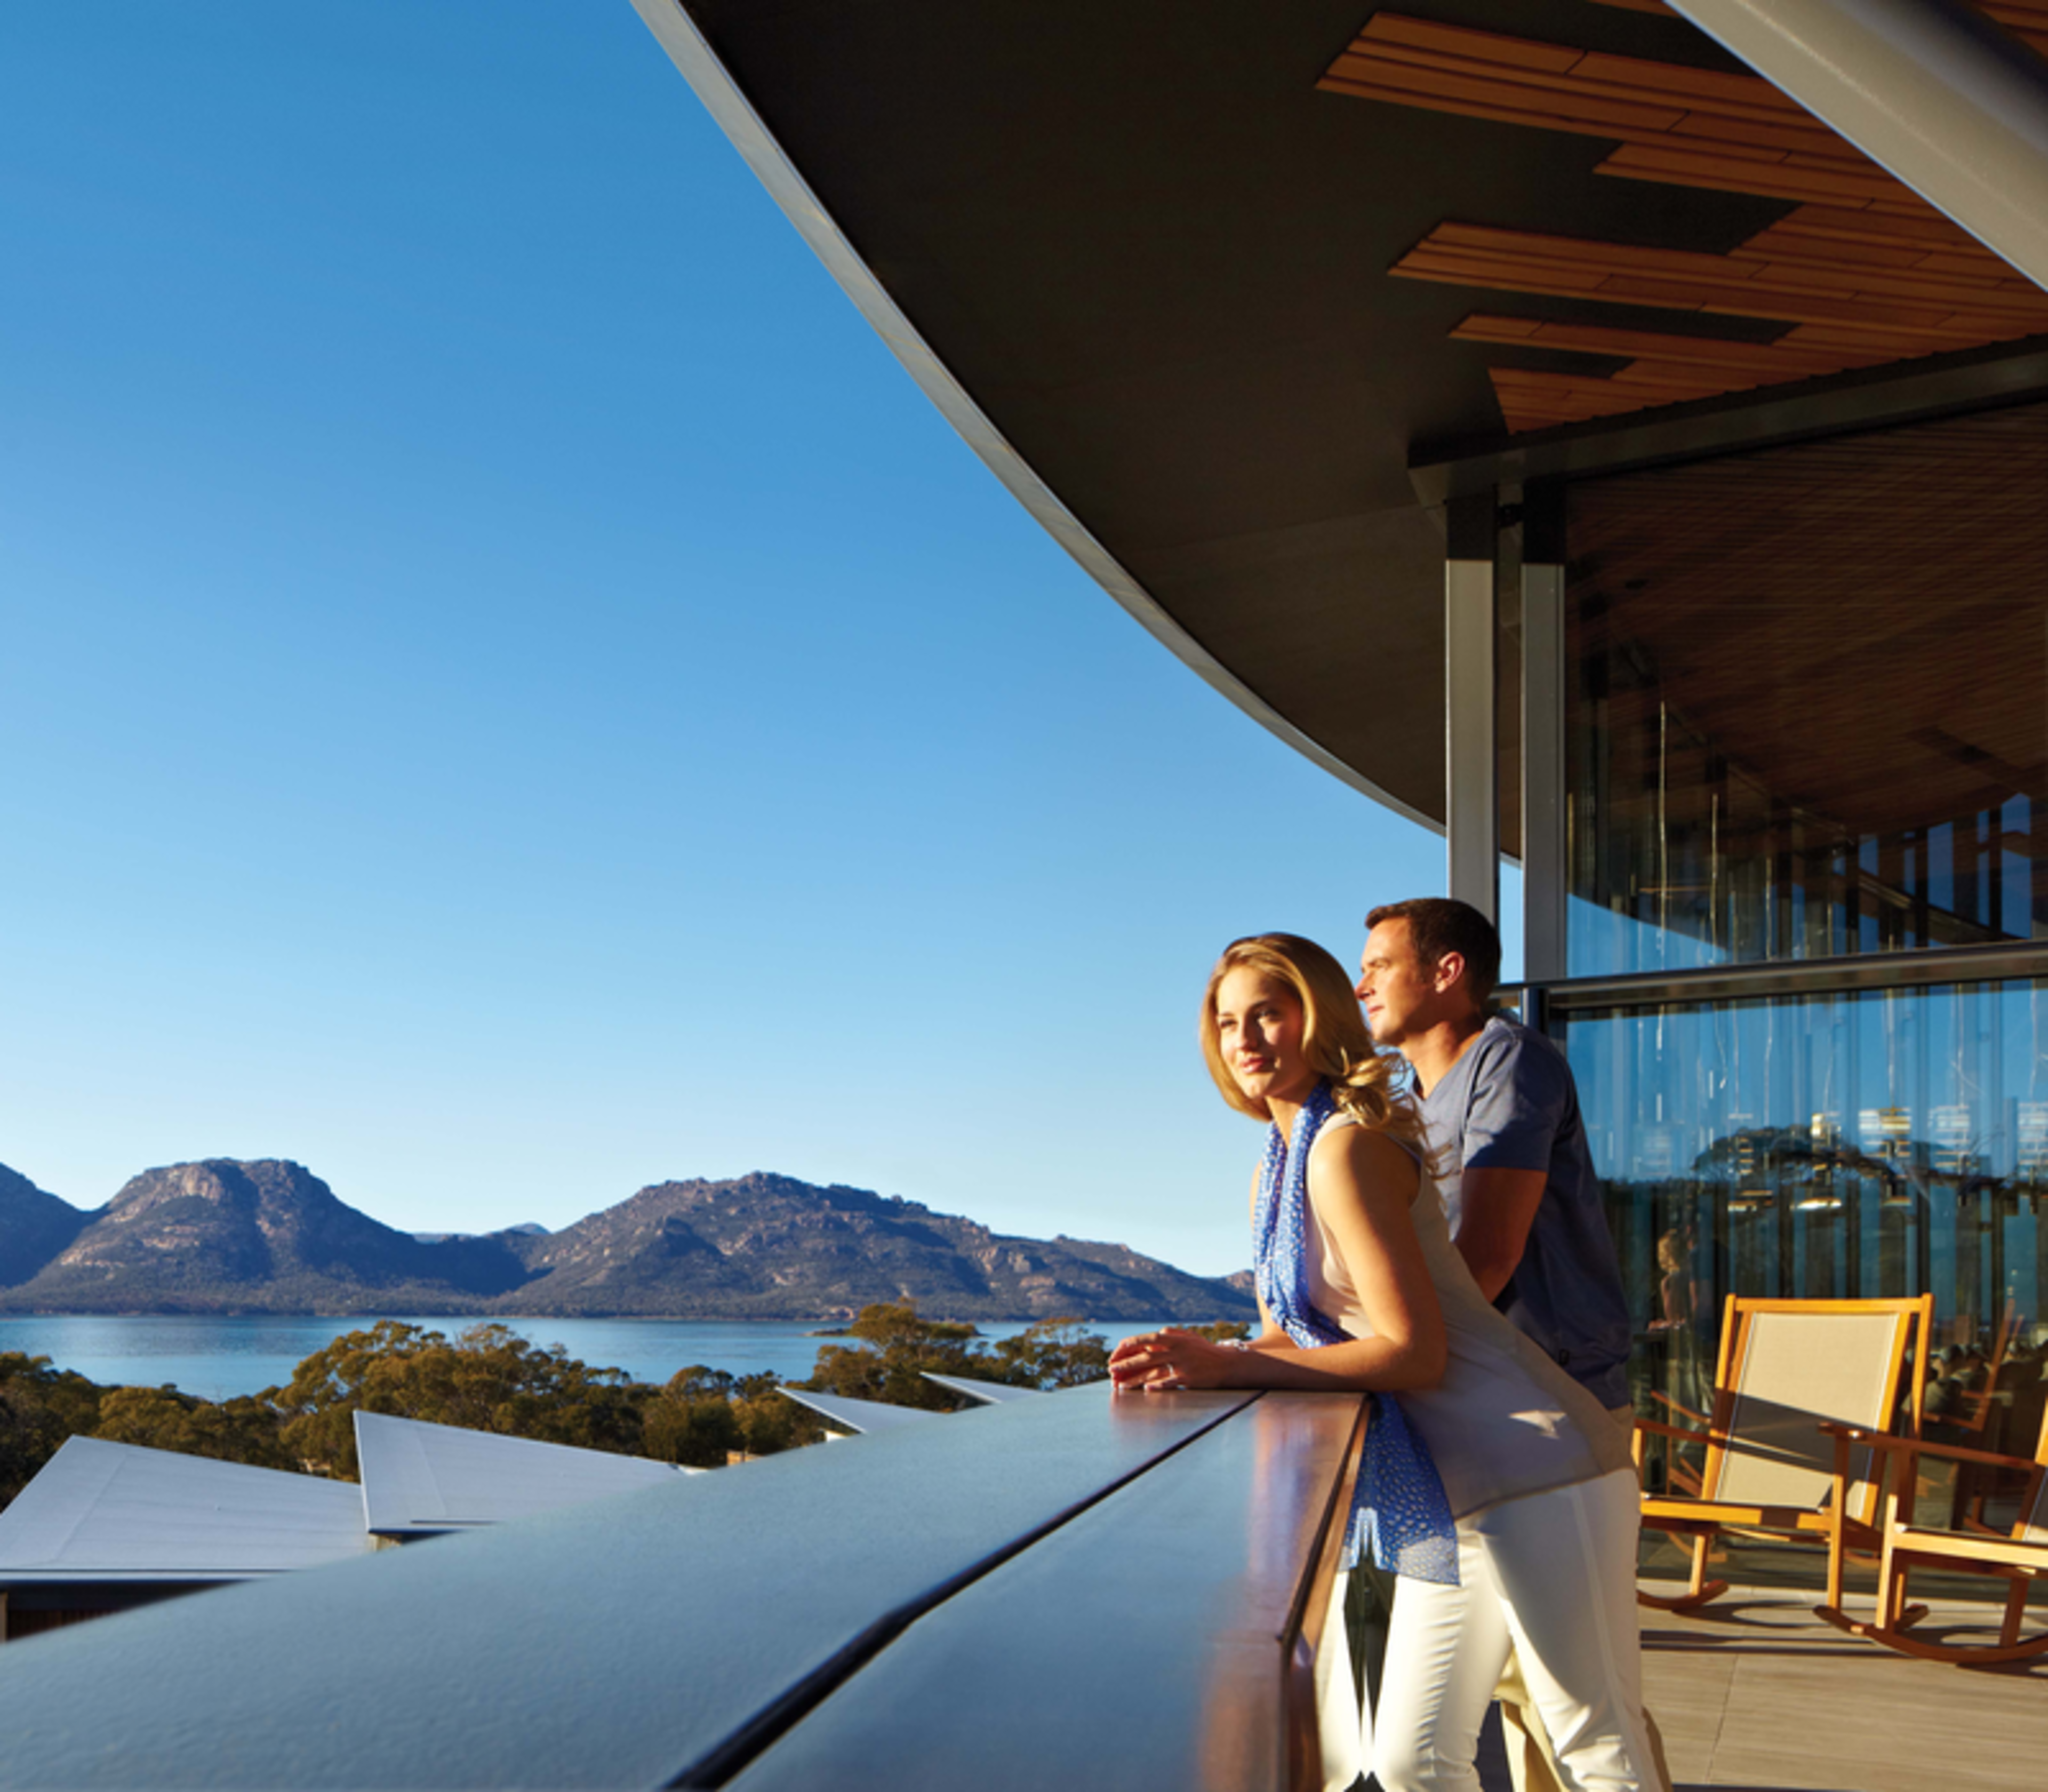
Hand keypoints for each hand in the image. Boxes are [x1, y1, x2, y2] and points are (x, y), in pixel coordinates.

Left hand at [1108, 1328, 1229, 1392]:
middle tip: (1111, 1370)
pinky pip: (1169, 1382)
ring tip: (1120, 1385)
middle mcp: (1176, 1349)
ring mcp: (1182, 1364)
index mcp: (1174, 1338)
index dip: (1130, 1344)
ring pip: (1153, 1371)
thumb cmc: (1205, 1351)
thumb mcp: (1188, 1337)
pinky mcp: (1188, 1378)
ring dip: (1135, 1378)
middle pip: (1146, 1356)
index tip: (1117, 1350)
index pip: (1147, 1339)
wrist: (1227, 1363)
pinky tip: (1145, 1389)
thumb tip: (1154, 1335)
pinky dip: (1157, 1385)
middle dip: (1126, 1363)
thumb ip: (1171, 1334)